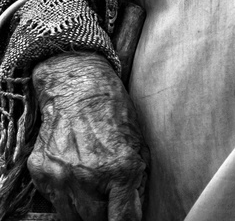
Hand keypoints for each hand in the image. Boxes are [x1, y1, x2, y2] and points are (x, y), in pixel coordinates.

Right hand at [27, 52, 148, 220]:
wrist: (78, 83)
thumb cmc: (113, 109)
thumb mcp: (138, 143)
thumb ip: (137, 181)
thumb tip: (134, 212)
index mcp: (119, 169)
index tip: (127, 219)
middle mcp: (87, 177)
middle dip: (105, 215)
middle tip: (110, 201)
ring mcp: (60, 177)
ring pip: (72, 219)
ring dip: (85, 211)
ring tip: (93, 190)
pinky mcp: (41, 172)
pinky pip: (54, 201)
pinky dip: (66, 196)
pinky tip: (75, 176)